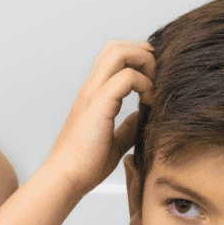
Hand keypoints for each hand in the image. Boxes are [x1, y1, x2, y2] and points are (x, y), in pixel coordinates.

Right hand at [41, 41, 152, 197]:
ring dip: (143, 62)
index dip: (137, 59)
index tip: (153, 80)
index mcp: (93, 94)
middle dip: (142, 53)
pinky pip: (126, 78)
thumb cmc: (85, 164)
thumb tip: (142, 117)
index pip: (113, 57)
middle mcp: (91, 88)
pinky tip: (150, 102)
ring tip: (153, 86)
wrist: (66, 178)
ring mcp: (93, 94)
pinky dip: (144, 84)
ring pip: (119, 52)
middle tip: (157, 77)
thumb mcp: (114, 141)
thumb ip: (127, 126)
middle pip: (116, 46)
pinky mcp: (99, 105)